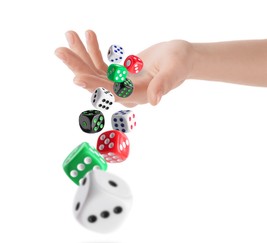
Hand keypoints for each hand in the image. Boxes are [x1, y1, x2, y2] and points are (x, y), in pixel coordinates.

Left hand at [55, 30, 193, 106]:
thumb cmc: (180, 63)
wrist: (180, 58)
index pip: (113, 93)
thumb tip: (154, 100)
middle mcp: (125, 93)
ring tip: (70, 34)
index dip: (95, 87)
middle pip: (98, 83)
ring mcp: (120, 84)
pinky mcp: (118, 74)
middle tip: (60, 50)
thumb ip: (163, 84)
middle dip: (79, 67)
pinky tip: (88, 36)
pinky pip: (101, 64)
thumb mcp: (174, 71)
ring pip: (95, 73)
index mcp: (138, 95)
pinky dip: (93, 51)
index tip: (77, 77)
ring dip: (81, 56)